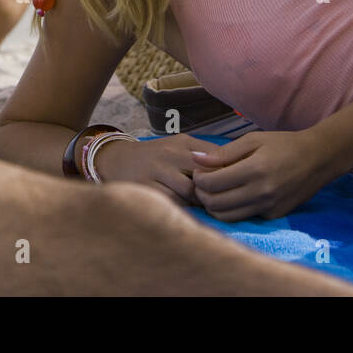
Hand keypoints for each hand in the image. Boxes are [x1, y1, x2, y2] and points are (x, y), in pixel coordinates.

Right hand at [92, 134, 223, 204]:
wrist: (117, 160)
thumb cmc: (156, 156)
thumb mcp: (179, 147)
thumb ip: (205, 155)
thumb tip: (236, 168)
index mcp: (184, 142)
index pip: (216, 157)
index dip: (228, 172)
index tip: (234, 184)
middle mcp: (170, 153)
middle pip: (206, 175)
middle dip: (215, 190)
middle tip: (220, 200)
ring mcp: (157, 171)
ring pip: (191, 193)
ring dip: (199, 203)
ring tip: (203, 207)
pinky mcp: (146, 188)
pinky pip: (172, 203)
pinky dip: (182, 209)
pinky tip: (185, 210)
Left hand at [190, 130, 331, 221]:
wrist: (318, 159)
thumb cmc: (284, 144)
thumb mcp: (253, 140)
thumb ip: (224, 153)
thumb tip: (196, 159)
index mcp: (254, 170)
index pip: (213, 184)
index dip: (198, 179)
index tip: (197, 172)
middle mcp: (261, 192)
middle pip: (216, 204)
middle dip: (202, 195)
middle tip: (201, 184)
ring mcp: (268, 207)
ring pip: (227, 217)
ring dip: (214, 206)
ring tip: (213, 192)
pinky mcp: (274, 215)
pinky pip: (244, 217)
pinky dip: (232, 209)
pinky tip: (233, 196)